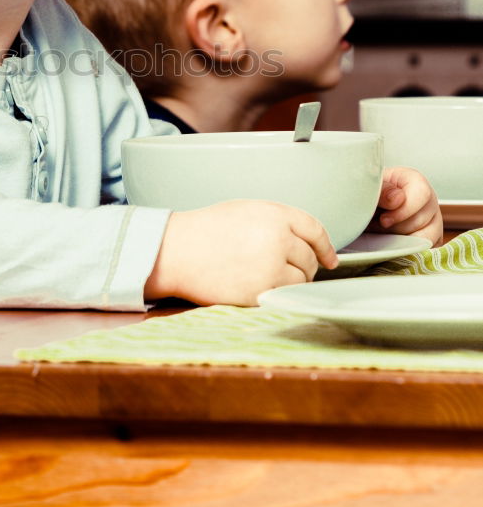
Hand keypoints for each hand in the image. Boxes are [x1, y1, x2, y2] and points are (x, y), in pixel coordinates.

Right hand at [144, 199, 337, 306]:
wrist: (176, 251)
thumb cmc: (206, 229)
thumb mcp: (246, 210)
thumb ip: (278, 221)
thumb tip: (308, 242)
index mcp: (274, 214)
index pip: (315, 230)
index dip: (326, 246)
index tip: (329, 258)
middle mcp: (277, 239)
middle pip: (310, 258)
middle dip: (304, 265)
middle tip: (285, 268)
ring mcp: (270, 268)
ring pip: (301, 280)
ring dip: (291, 281)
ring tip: (265, 276)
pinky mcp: (261, 292)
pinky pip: (283, 296)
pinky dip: (276, 294)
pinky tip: (257, 286)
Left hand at [374, 166, 442, 244]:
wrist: (366, 208)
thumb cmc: (370, 196)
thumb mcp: (372, 188)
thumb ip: (382, 190)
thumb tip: (396, 199)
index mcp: (415, 182)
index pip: (422, 194)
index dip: (402, 210)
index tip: (383, 220)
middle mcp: (429, 201)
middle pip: (421, 220)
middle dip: (396, 228)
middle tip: (378, 227)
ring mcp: (434, 220)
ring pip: (426, 238)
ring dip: (401, 241)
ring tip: (383, 235)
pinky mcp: (433, 239)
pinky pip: (427, 250)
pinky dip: (408, 251)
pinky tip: (393, 244)